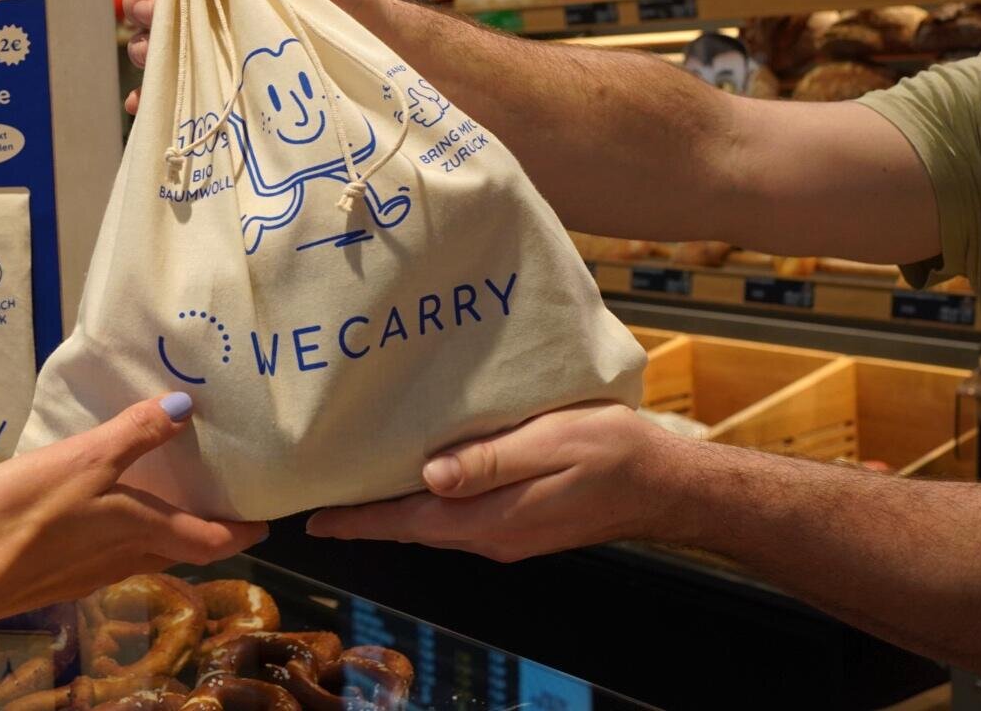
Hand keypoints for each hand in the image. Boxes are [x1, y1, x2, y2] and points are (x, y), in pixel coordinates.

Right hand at [0, 393, 267, 673]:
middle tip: (220, 502)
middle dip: (204, 529)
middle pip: (178, 549)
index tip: (266, 522)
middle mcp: (126, 559)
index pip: (208, 540)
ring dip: (164, 532)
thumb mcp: (85, 459)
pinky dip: (123, 534)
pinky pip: (108, 554)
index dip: (240, 532)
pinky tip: (103, 513)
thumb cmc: (29, 513)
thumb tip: (185, 406)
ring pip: (144, 553)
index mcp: (142, 532)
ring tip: (167, 499)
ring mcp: (91, 573)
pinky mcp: (59, 577)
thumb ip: (135, 434)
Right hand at [119, 0, 387, 112]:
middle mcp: (202, 0)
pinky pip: (173, 88)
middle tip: (155, 13)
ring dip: (144, 47)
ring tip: (158, 54)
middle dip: (139, 3)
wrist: (367, 45)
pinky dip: (153, 95)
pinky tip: (147, 102)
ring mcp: (205, 42)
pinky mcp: (214, 81)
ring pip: (150, 43)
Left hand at [305, 403, 682, 562]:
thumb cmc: (613, 453)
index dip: (359, 521)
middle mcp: (492, 536)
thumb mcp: (551, 444)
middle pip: (413, 526)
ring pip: (435, 522)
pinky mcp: (521, 523)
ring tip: (360, 482)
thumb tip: (430, 477)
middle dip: (367, 515)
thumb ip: (491, 461)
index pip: (407, 523)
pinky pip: (460, 515)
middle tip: (324, 493)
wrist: (665, 485)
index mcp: (492, 520)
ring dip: (397, 507)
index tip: (315, 520)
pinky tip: (422, 477)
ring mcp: (508, 534)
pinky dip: (430, 501)